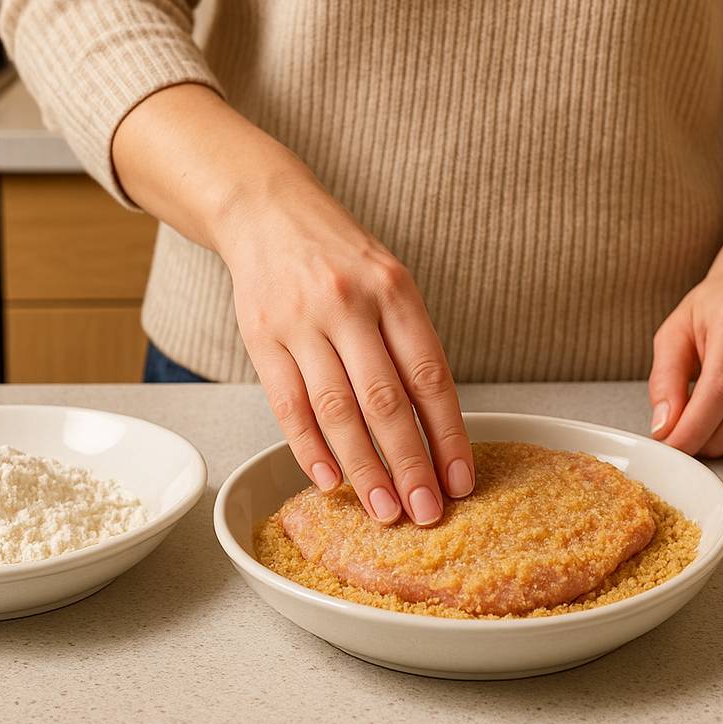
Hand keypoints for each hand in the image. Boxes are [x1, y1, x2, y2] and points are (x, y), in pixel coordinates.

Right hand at [213, 173, 474, 524]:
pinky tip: (329, 479)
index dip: (448, 435)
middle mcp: (351, 305)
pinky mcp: (261, 337)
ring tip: (384, 509)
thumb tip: (435, 428)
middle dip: (410, 465)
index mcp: (395, 291)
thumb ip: (409, 344)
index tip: (461, 479)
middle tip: (426, 512)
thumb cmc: (342, 257)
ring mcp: (302, 322)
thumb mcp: (390, 281)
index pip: (430, 376)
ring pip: (336, 411)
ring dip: (363, 468)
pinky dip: (309, 448)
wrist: (267, 211)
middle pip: (386, 402)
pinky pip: (287, 405)